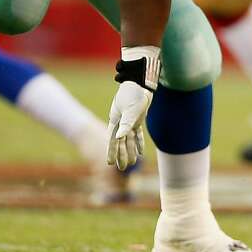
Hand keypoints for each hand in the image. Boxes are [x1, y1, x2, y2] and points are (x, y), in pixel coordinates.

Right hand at [107, 46, 160, 170]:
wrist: (141, 83)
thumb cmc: (133, 94)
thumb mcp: (130, 110)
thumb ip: (125, 124)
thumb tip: (120, 137)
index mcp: (115, 120)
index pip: (112, 139)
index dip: (111, 151)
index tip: (110, 163)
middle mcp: (120, 122)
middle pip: (120, 142)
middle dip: (121, 155)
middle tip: (122, 169)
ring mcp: (129, 120)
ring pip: (128, 139)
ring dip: (129, 151)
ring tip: (131, 164)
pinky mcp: (137, 119)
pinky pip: (136, 134)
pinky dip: (138, 143)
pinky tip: (140, 152)